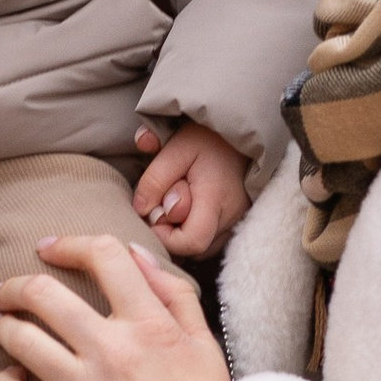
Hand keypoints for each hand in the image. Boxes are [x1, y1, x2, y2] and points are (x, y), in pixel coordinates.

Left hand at [0, 231, 230, 380]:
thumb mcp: (204, 341)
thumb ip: (173, 292)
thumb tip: (134, 254)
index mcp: (148, 323)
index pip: (102, 257)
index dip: (70, 244)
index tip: (49, 248)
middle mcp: (111, 350)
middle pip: (43, 294)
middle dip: (14, 286)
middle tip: (4, 291)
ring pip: (20, 340)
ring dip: (1, 327)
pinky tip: (11, 378)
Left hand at [132, 120, 251, 257]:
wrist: (239, 131)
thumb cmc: (207, 138)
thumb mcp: (176, 148)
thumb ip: (155, 179)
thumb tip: (141, 210)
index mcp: (215, 198)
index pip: (191, 242)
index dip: (166, 237)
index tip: (155, 214)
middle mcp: (231, 216)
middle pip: (195, 248)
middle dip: (173, 230)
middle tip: (168, 199)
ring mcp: (238, 221)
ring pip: (203, 247)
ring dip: (184, 231)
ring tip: (181, 201)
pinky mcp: (238, 222)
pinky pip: (212, 240)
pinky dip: (196, 230)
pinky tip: (190, 209)